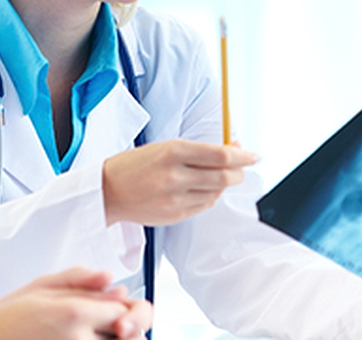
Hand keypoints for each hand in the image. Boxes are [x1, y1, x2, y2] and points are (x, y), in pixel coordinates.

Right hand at [0, 268, 151, 339]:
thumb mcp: (42, 287)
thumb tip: (115, 283)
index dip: (129, 309)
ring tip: (102, 333)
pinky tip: (84, 339)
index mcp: (74, 313)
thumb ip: (82, 282)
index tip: (118, 310)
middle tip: (118, 327)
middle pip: (131, 336)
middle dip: (129, 329)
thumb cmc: (10, 315)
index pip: (126, 311)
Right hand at [102, 139, 258, 225]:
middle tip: (242, 167)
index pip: (220, 155)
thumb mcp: (164, 147)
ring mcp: (175, 198)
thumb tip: (232, 149)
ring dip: (224, 184)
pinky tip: (203, 189)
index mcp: (172, 152)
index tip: (253, 156)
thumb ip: (197, 150)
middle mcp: (175, 176)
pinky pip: (204, 205)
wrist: (108, 191)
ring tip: (218, 176)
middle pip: (224, 176)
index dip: (243, 156)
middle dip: (239, 172)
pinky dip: (210, 196)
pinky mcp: (174, 215)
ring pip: (217, 192)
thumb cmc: (135, 165)